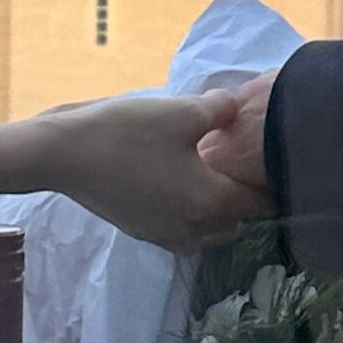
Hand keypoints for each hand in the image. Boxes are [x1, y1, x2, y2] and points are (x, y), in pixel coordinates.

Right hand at [40, 91, 272, 250]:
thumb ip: (220, 109)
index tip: (279, 163)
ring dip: (218, 209)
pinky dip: (191, 213)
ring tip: (212, 173)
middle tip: (244, 163)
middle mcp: (193, 230)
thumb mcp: (180, 111)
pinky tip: (178, 181)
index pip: (260, 203)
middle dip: (246, 198)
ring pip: (210, 229)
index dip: (274, 184)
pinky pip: (183, 230)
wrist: (63, 155)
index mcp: (210, 203)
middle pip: (238, 220)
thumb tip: (236, 106)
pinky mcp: (143, 232)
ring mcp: (165, 236)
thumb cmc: (126, 132)